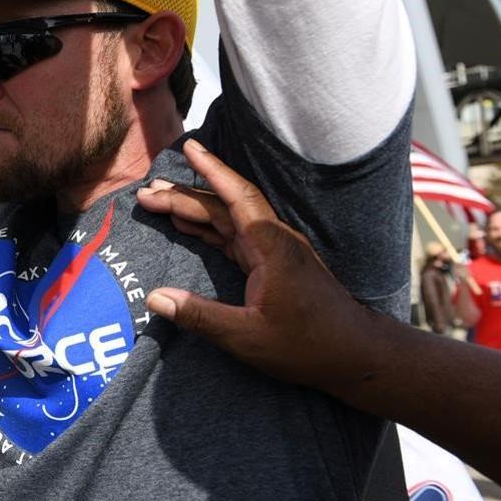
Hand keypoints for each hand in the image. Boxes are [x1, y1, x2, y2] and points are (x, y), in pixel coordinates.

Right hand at [135, 139, 374, 395]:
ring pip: (228, 219)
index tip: (190, 146)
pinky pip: (234, 236)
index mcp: (269, 246)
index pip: (235, 196)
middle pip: (224, 206)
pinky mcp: (273, 265)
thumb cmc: (306, 345)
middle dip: (185, 196)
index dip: (212, 170)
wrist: (354, 354)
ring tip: (158, 202)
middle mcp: (272, 240)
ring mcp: (274, 251)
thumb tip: (154, 298)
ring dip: (194, 210)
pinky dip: (209, 228)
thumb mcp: (247, 336)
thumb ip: (199, 315)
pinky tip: (188, 227)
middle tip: (146, 193)